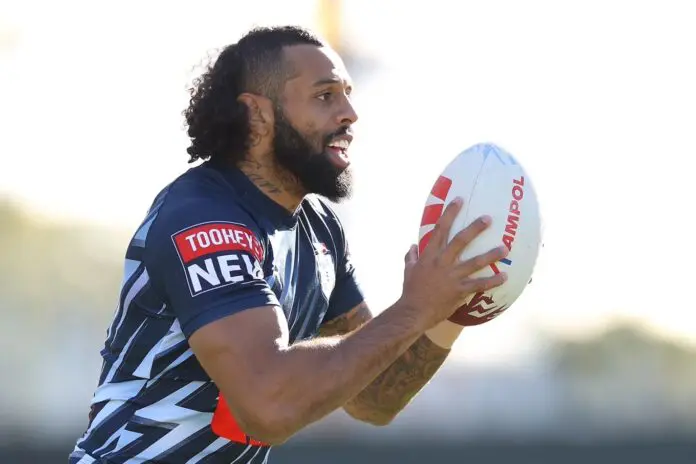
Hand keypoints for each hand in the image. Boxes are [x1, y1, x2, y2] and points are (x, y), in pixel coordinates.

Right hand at [400, 197, 508, 330]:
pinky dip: (493, 281)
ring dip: (491, 254)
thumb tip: (411, 246)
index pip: (440, 229)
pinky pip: (479, 284)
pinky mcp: (459, 290)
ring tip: (505, 248)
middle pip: (461, 240)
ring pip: (475, 262)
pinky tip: (505, 276)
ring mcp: (452, 276)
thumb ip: (410, 257)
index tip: (459, 200)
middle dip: (475, 228)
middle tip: (488, 218)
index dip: (450, 213)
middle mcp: (442, 262)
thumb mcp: (408, 270)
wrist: (413, 311)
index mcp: (429, 255)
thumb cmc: (410, 290)